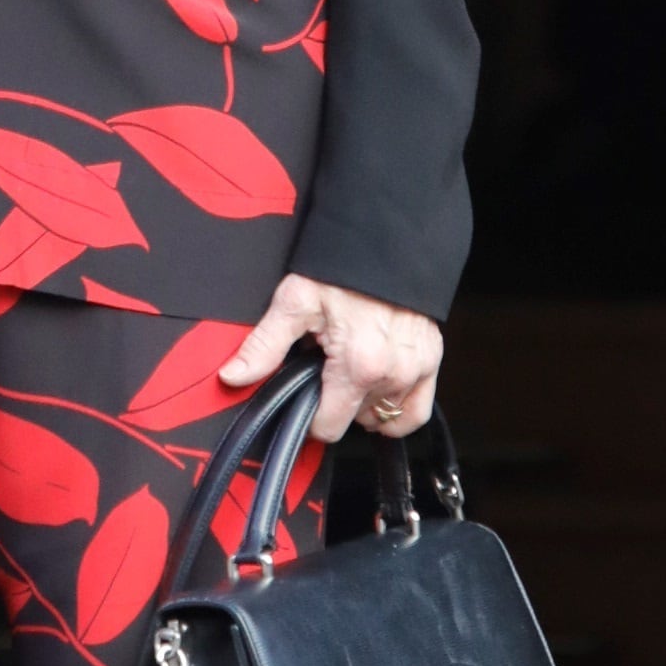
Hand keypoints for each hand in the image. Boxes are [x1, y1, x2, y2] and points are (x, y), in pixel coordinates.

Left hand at [219, 272, 442, 443]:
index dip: (310, 416)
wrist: (385, 239)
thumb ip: (265, 345)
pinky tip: (378, 392)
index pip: (329, 426)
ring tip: (349, 373)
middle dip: (336, 403)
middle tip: (325, 369)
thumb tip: (232, 376)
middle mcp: (393, 375)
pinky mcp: (432, 362)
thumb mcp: (295, 301)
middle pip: (355, 421)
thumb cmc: (342, 269)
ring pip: (383, 417)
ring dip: (365, 405)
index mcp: (358, 366)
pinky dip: (397, 409)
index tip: (303, 394)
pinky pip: (416, 411)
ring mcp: (417, 371)